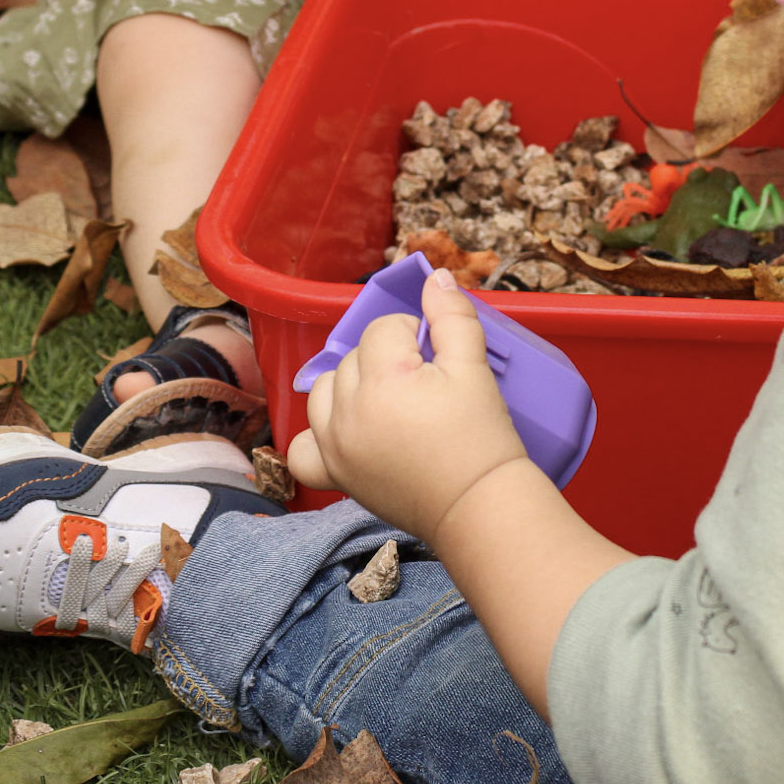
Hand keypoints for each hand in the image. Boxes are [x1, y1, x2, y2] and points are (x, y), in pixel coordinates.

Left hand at [286, 268, 532, 540]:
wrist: (479, 506)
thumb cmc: (481, 438)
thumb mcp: (475, 368)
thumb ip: (453, 318)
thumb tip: (436, 278)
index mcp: (382, 380)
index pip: (383, 330)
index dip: (415, 334)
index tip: (438, 358)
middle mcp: (347, 412)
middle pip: (353, 357)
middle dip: (387, 359)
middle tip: (424, 383)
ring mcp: (334, 446)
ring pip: (323, 391)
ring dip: (349, 385)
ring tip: (388, 400)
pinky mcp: (335, 475)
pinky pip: (302, 447)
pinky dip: (317, 434)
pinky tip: (345, 430)